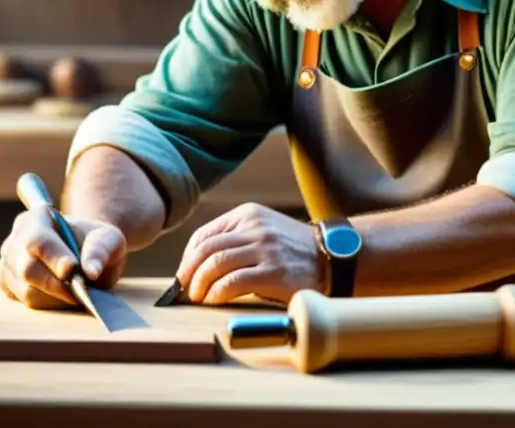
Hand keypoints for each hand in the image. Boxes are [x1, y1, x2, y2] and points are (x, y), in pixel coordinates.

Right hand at [0, 208, 127, 309]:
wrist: (88, 254)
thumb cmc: (97, 242)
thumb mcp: (109, 239)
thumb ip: (101, 250)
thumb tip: (91, 272)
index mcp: (37, 218)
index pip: (39, 241)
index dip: (54, 258)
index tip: (72, 270)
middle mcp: (16, 240)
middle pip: (27, 269)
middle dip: (56, 284)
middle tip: (80, 289)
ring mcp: (8, 264)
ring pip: (26, 290)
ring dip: (56, 297)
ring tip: (76, 291)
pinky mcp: (9, 286)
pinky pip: (25, 303)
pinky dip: (49, 304)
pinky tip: (64, 296)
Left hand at [176, 203, 323, 304]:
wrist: (330, 258)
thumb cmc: (291, 250)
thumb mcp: (263, 230)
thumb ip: (235, 238)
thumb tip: (196, 265)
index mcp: (248, 214)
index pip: (204, 235)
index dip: (188, 258)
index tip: (184, 275)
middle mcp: (255, 228)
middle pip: (206, 250)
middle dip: (188, 273)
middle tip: (184, 290)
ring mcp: (265, 249)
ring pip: (216, 264)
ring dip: (199, 285)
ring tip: (198, 297)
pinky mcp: (273, 272)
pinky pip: (233, 282)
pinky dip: (216, 293)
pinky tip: (214, 300)